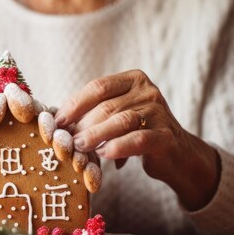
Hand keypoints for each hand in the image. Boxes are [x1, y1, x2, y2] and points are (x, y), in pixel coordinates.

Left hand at [55, 70, 219, 210]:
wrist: (176, 154)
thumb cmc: (137, 133)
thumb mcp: (117, 116)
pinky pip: (138, 139)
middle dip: (82, 123)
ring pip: (121, 121)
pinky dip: (118, 147)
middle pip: (107, 105)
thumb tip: (58, 122)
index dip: (75, 103)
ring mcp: (160, 112)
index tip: (57, 121)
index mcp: (133, 79)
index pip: (98, 87)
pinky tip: (104, 155)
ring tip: (79, 146)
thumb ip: (94, 113)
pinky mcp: (167, 136)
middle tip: (65, 139)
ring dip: (96, 135)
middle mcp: (148, 91)